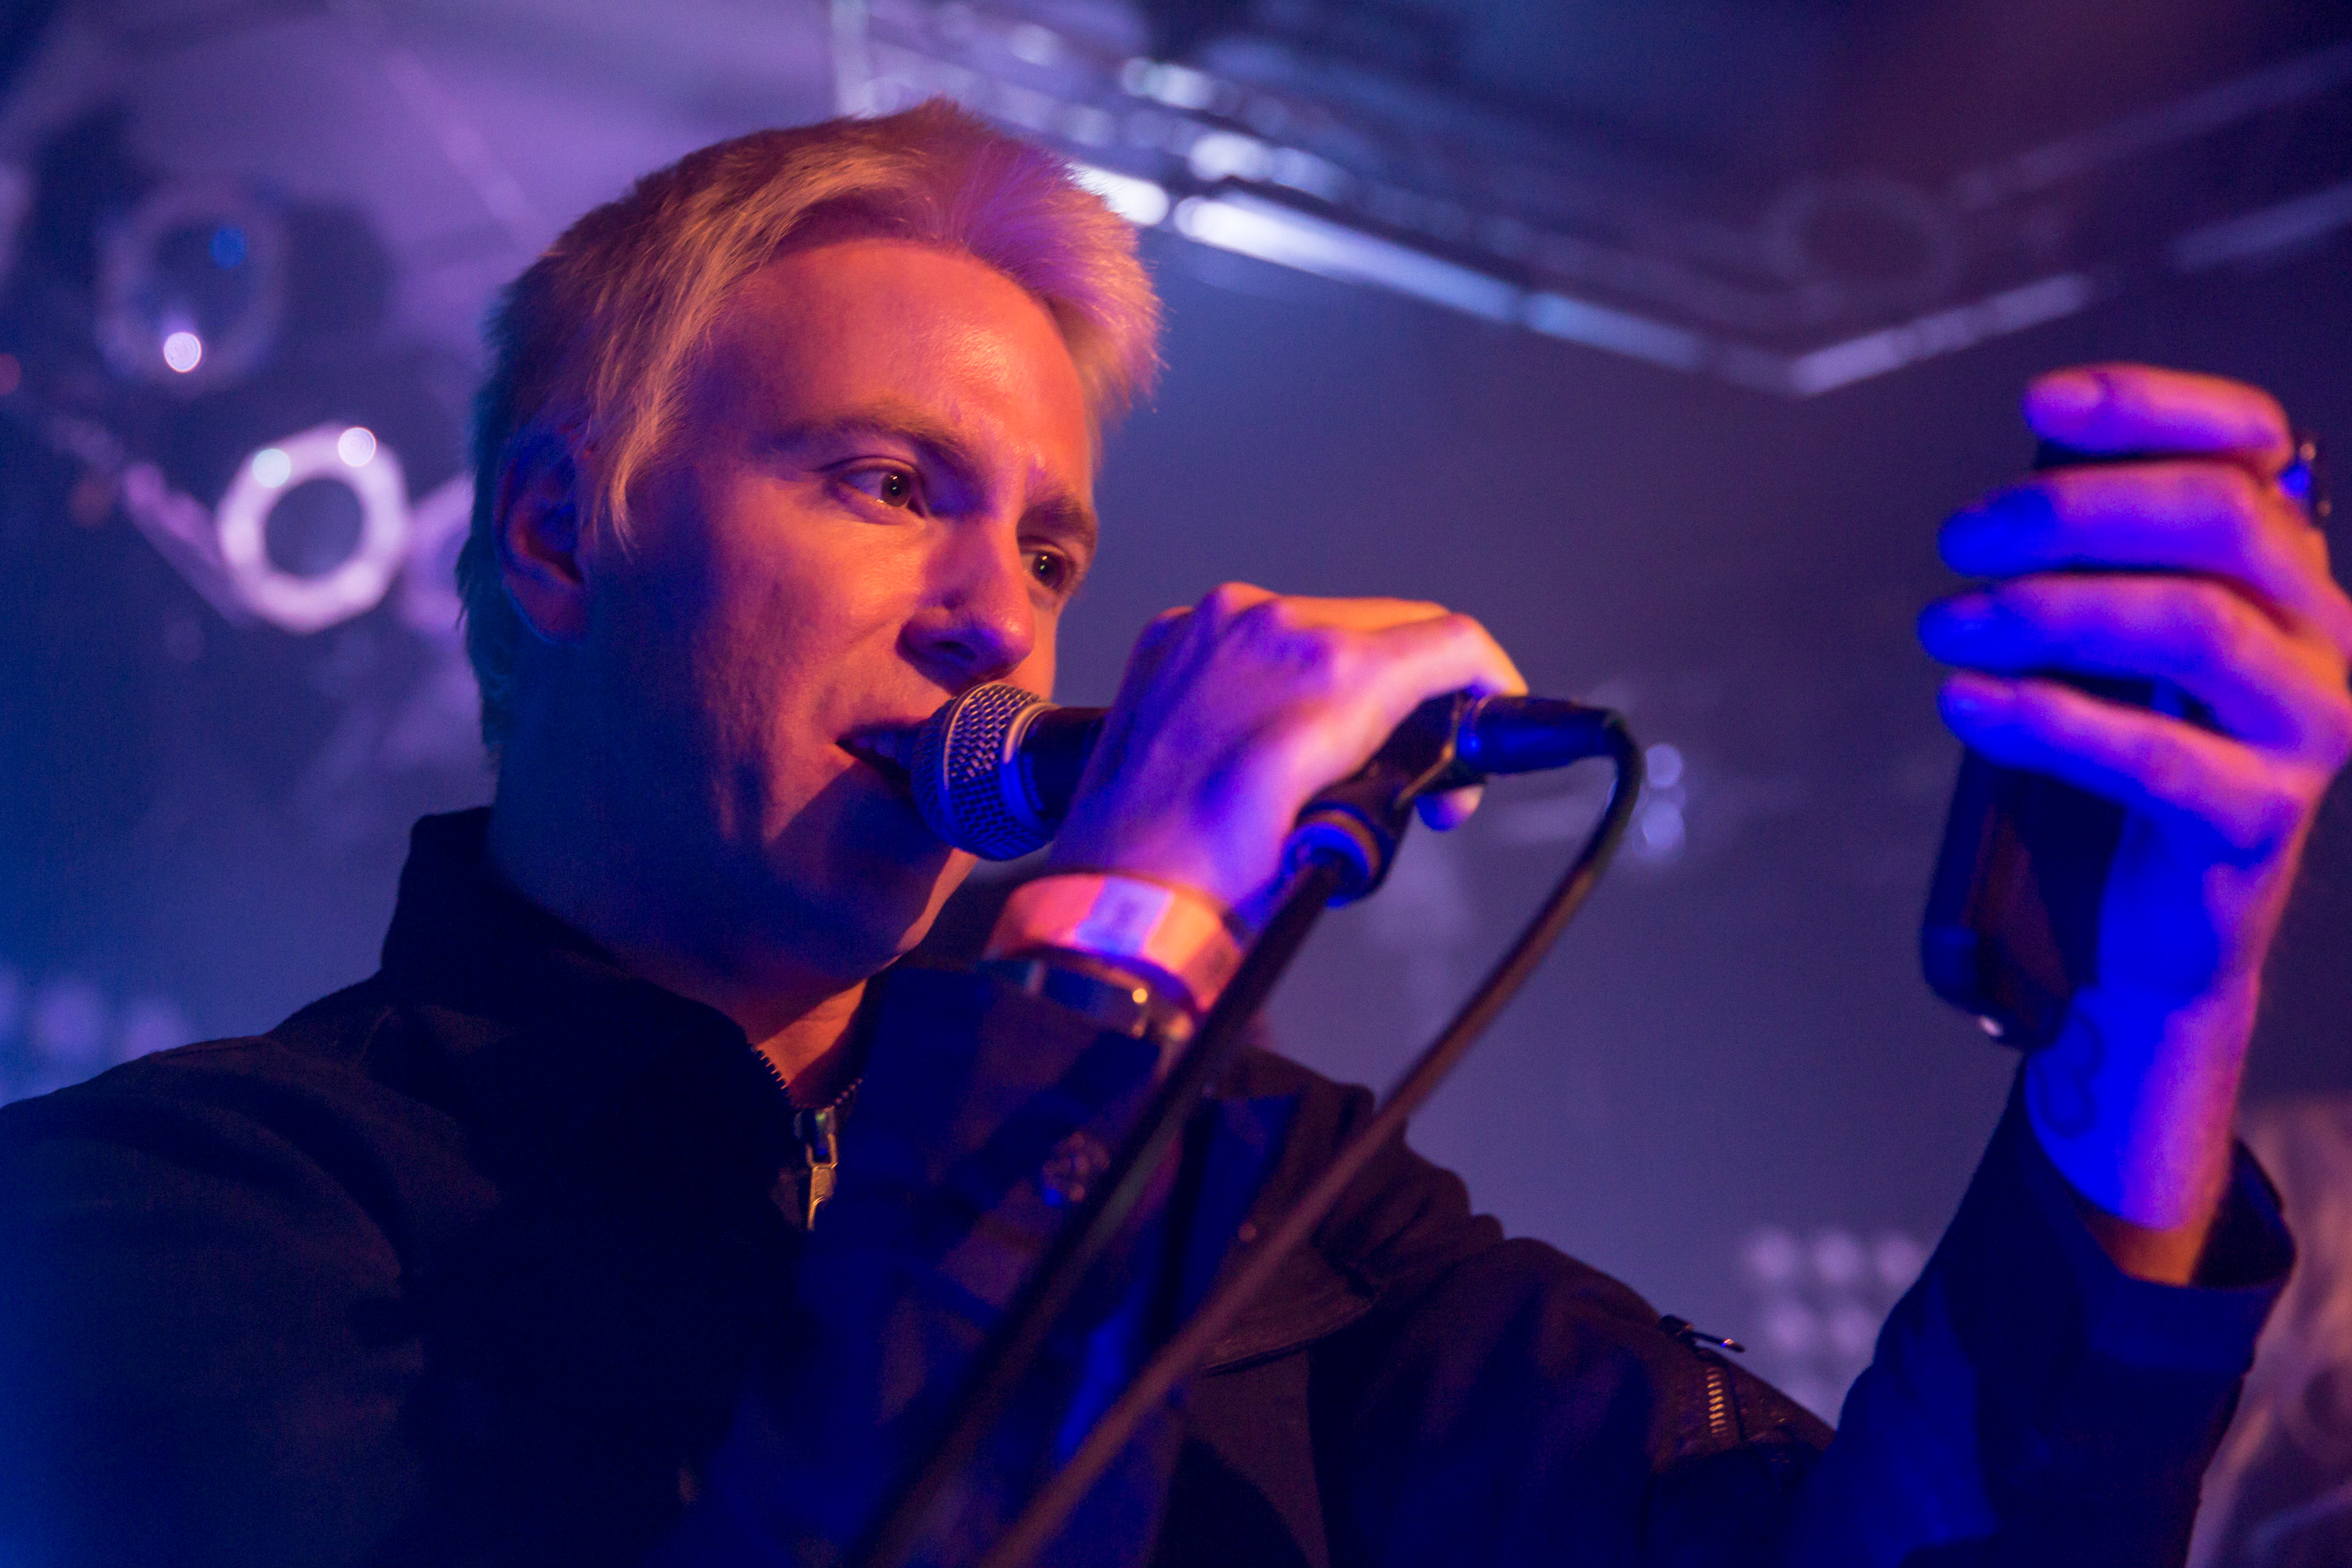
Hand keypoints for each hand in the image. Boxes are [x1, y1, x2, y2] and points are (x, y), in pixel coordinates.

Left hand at [1047, 583, 1524, 913]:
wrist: (1117, 896)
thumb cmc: (1220, 882)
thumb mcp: (1345, 830)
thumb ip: (1399, 771)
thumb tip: (1425, 764)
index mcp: (1329, 671)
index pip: (1449, 641)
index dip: (1491, 681)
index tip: (1495, 710)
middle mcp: (1270, 626)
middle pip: (1392, 625)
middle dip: (1423, 690)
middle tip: (1424, 767)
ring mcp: (1214, 626)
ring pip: (1322, 622)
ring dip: (1352, 677)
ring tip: (1342, 755)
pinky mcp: (1174, 638)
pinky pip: (1253, 632)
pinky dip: (1279, 673)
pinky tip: (1274, 733)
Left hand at [1919, 364, 2351, 1260]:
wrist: (2153, 923)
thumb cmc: (2127, 755)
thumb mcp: (2112, 639)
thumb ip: (2095, 558)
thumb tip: (2021, 480)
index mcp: (2288, 568)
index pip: (2250, 447)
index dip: (2152, 408)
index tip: (2039, 405)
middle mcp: (2321, 631)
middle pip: (2218, 519)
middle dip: (2071, 511)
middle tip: (1960, 540)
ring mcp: (2306, 725)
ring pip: (2189, 623)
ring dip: (2046, 611)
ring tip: (1946, 626)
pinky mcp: (2260, 816)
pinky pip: (2151, 752)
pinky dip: (2043, 719)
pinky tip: (1966, 703)